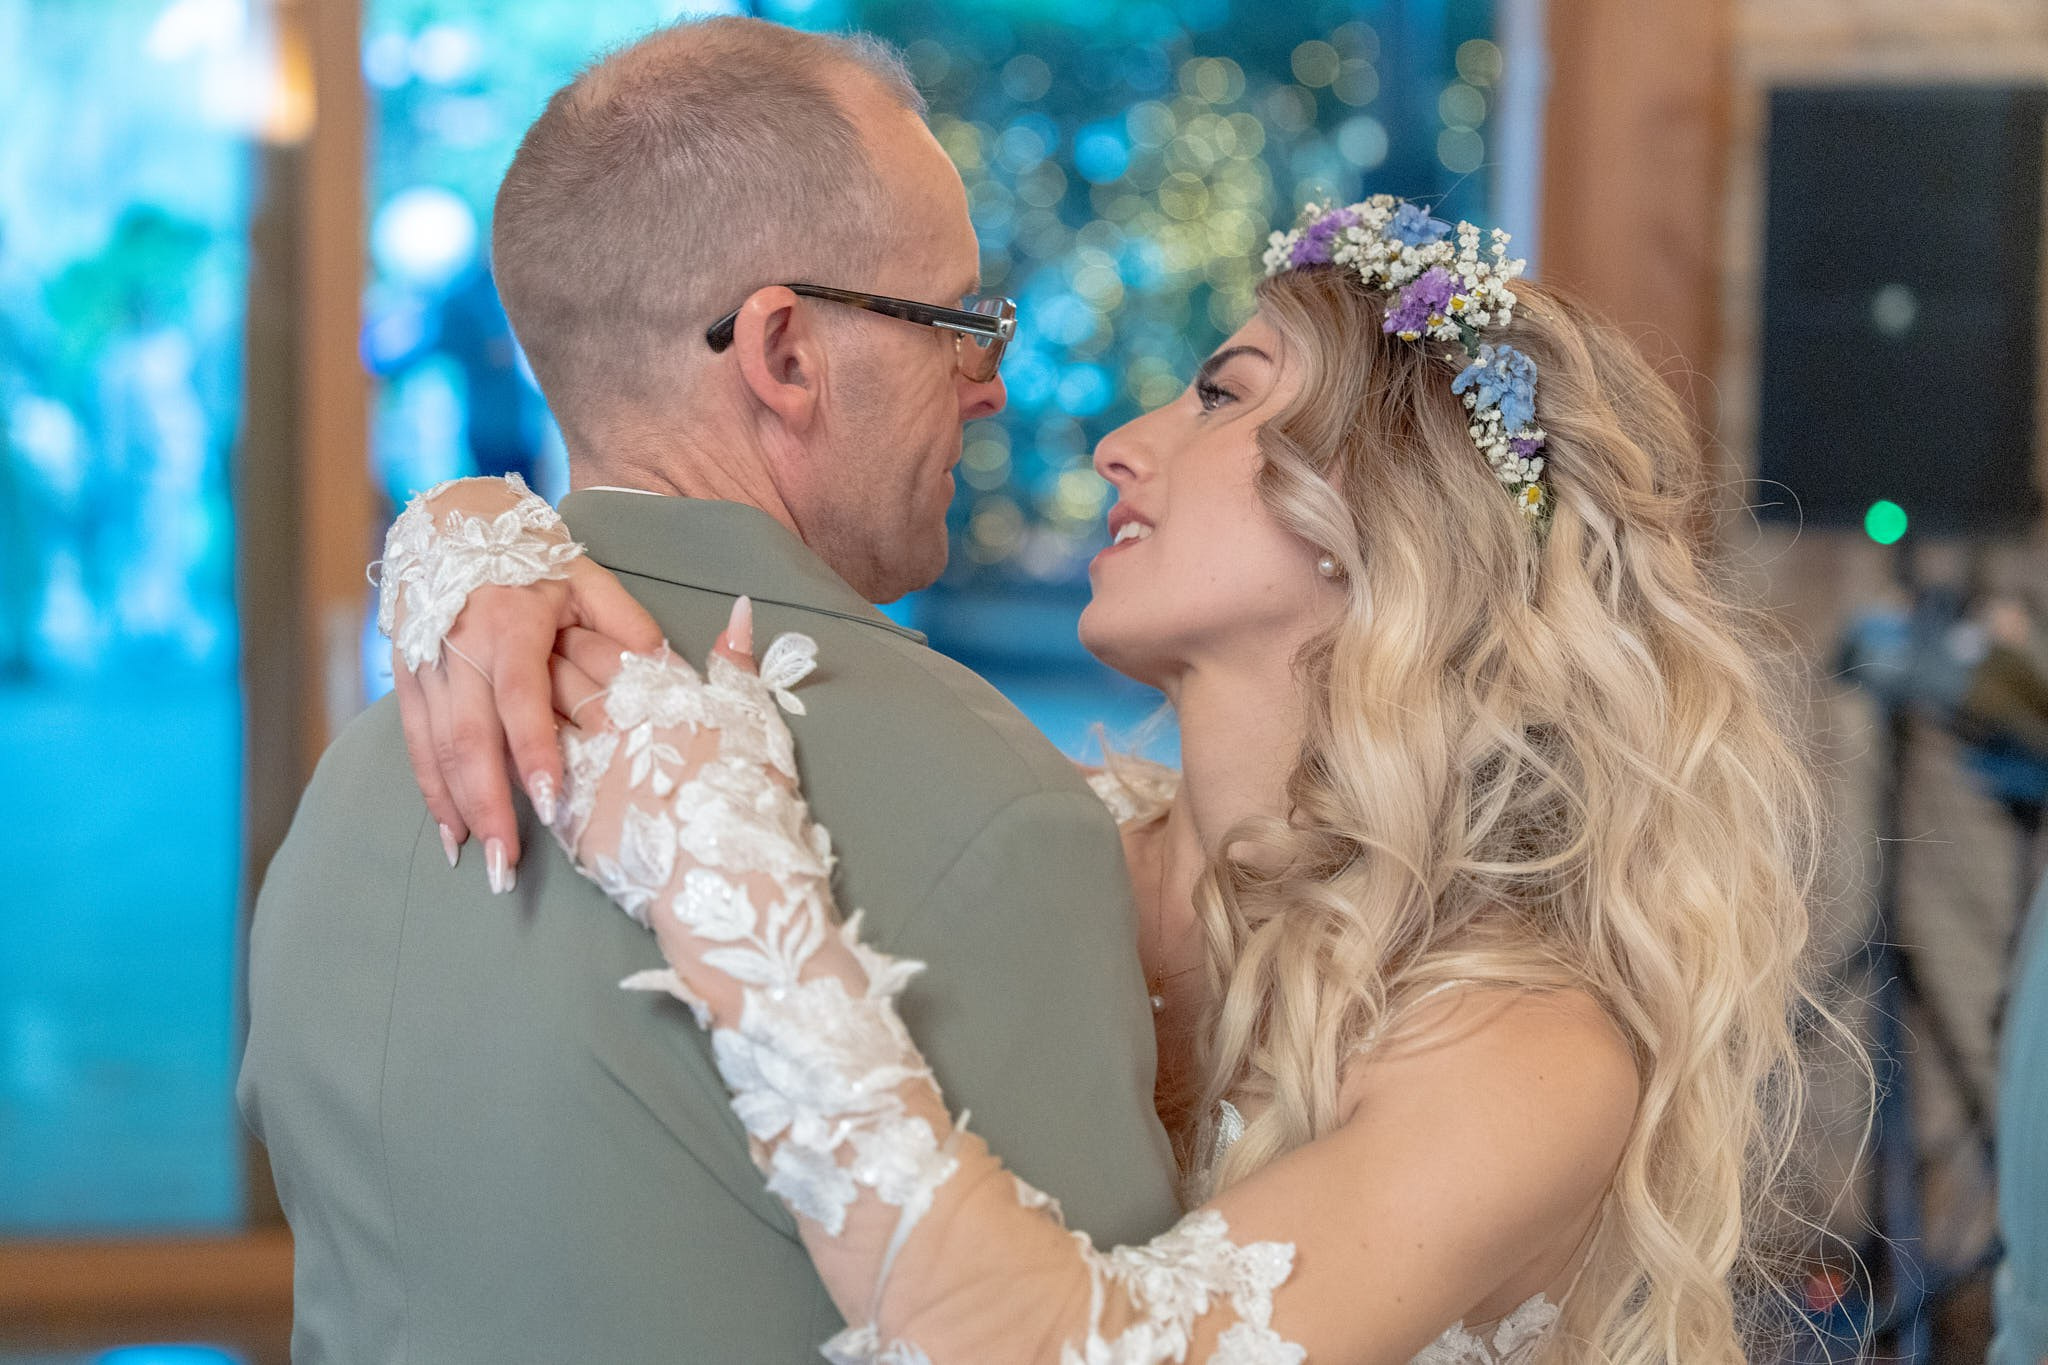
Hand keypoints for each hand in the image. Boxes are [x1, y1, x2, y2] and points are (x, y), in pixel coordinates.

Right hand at [394, 553, 664, 888]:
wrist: (448, 518)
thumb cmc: (530, 553)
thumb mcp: (585, 576)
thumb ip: (625, 623)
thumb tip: (669, 669)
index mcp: (509, 620)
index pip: (518, 695)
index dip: (530, 748)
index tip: (547, 799)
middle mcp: (459, 644)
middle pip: (467, 736)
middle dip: (485, 802)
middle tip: (507, 862)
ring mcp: (424, 662)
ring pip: (433, 746)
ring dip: (454, 807)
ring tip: (479, 858)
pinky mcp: (405, 676)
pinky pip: (413, 741)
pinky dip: (429, 789)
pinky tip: (448, 830)